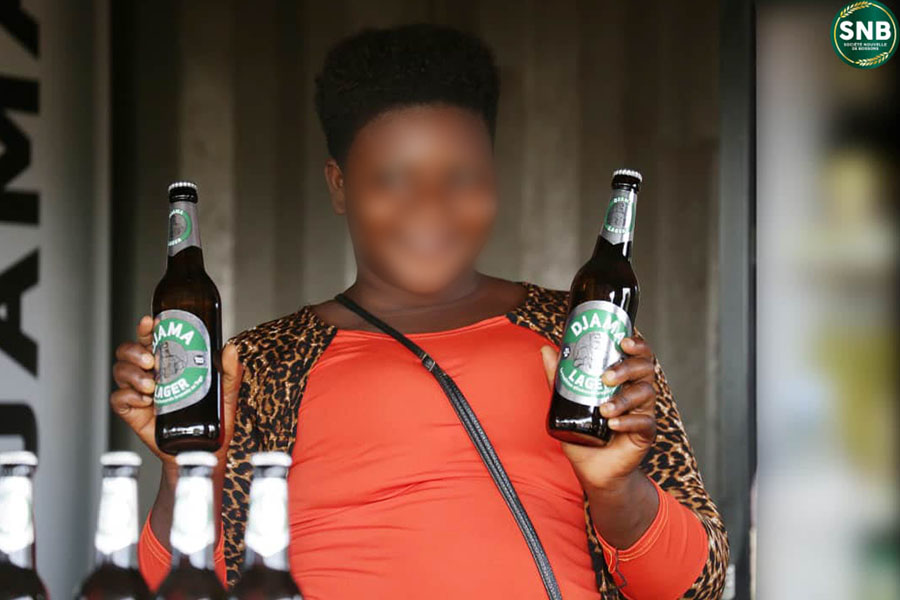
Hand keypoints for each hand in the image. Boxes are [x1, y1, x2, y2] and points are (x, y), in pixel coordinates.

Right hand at [110, 315, 242, 476]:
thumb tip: (230, 349)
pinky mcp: (132, 412)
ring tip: (151, 385)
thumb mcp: (227, 392)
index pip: (152, 338)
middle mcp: (151, 373)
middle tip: (151, 361)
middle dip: (135, 351)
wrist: (203, 450)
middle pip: (128, 351)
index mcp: (170, 363)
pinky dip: (128, 396)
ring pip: (120, 371)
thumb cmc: (213, 419)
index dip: (146, 328)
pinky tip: (144, 400)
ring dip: (132, 374)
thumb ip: (231, 371)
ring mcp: (140, 392)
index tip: (149, 322)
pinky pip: (118, 398)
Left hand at [541, 335, 656, 492]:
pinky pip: (643, 422)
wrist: (593, 470)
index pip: (637, 355)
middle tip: (606, 377)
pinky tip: (613, 423)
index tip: (622, 341)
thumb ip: (559, 378)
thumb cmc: (583, 436)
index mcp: (624, 380)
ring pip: (645, 393)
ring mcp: (643, 412)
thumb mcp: (566, 404)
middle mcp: (637, 392)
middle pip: (645, 368)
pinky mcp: (645, 433)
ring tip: (604, 408)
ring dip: (624, 398)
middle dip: (627, 368)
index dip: (636, 345)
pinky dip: (628, 420)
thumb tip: (546, 350)